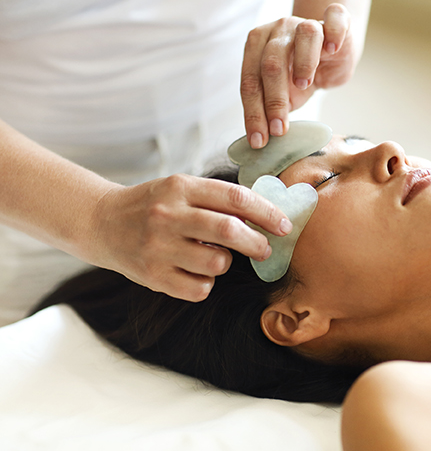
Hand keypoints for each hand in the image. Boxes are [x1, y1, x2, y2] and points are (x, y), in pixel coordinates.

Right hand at [90, 174, 291, 300]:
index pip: (235, 198)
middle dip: (258, 243)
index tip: (284, 225)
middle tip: (266, 249)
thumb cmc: (154, 205)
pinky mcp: (152, 276)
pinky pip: (200, 287)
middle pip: (229, 231)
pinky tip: (195, 271)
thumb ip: (218, 199)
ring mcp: (158, 247)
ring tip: (215, 256)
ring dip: (226, 262)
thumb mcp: (181, 189)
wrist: (101, 223)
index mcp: (180, 188)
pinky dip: (206, 282)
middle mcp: (168, 216)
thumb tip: (267, 215)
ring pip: (217, 262)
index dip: (266, 213)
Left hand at [240, 3, 356, 148]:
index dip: (254, 112)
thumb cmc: (302, 74)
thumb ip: (270, 108)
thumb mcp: (284, 94)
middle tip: (279, 129)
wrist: (331, 53)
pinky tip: (332, 49)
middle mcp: (279, 30)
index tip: (260, 140)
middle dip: (273, 100)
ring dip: (302, 63)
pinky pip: (335, 18)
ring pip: (303, 36)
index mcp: (258, 46)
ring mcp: (307, 22)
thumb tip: (260, 139)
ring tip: (304, 86)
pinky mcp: (336, 21)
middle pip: (271, 62)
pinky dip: (334, 32)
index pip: (250, 81)